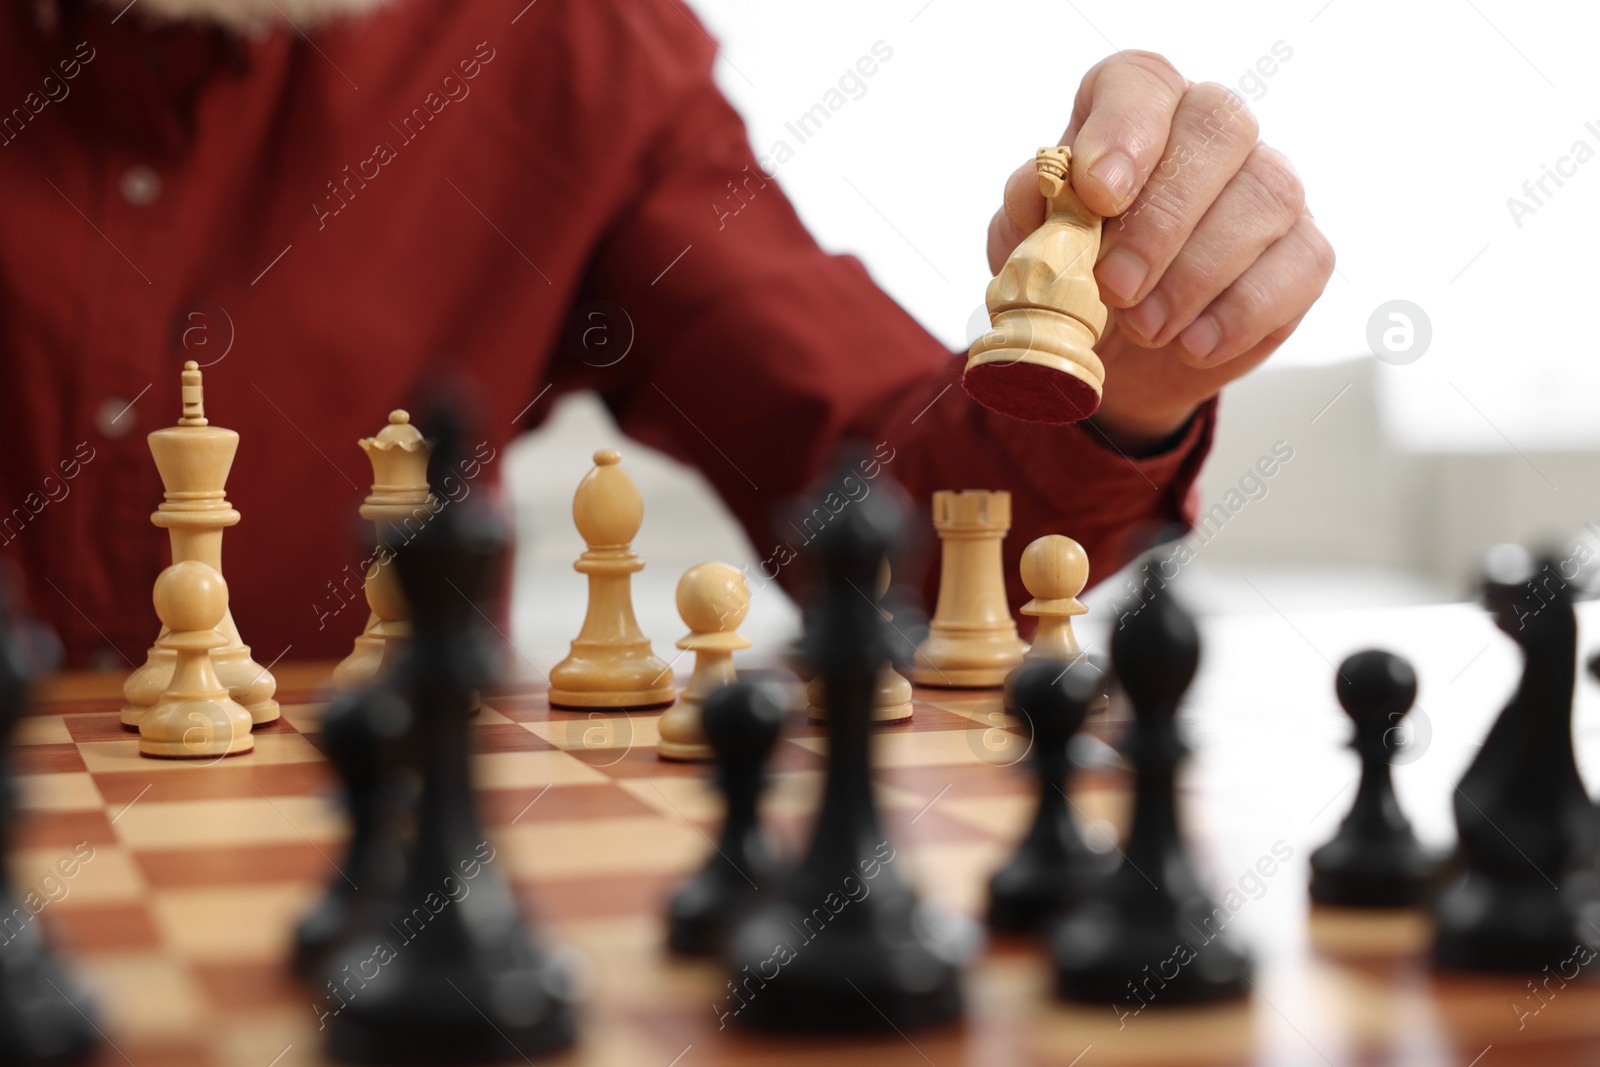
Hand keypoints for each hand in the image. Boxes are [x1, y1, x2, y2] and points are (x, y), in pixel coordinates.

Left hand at [985, 51, 1334, 452]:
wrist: (1114, 356)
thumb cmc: (1070, 280)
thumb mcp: (1028, 247)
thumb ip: (1031, 210)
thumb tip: (1043, 188)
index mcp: (1135, 114)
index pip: (1142, 83)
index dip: (1125, 128)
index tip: (1099, 194)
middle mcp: (1212, 134)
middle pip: (1219, 128)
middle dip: (1163, 219)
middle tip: (1115, 288)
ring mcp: (1267, 187)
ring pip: (1267, 196)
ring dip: (1198, 274)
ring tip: (1145, 329)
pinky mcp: (1302, 252)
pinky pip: (1301, 264)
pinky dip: (1242, 314)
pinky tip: (1193, 346)